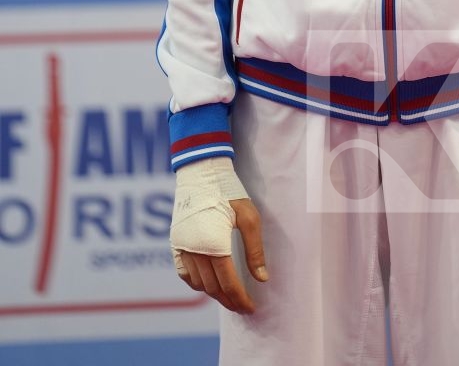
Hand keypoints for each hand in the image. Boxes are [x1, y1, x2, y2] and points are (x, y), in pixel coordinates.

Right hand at [175, 197, 266, 313]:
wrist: (200, 172)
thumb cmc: (228, 191)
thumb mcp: (249, 217)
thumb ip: (255, 250)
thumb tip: (262, 279)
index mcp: (214, 245)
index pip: (229, 284)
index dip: (241, 299)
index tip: (251, 308)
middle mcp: (194, 251)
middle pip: (213, 288)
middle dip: (229, 301)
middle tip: (242, 307)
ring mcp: (182, 248)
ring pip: (198, 283)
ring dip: (214, 294)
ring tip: (229, 297)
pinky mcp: (175, 243)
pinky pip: (184, 273)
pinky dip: (196, 284)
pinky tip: (208, 285)